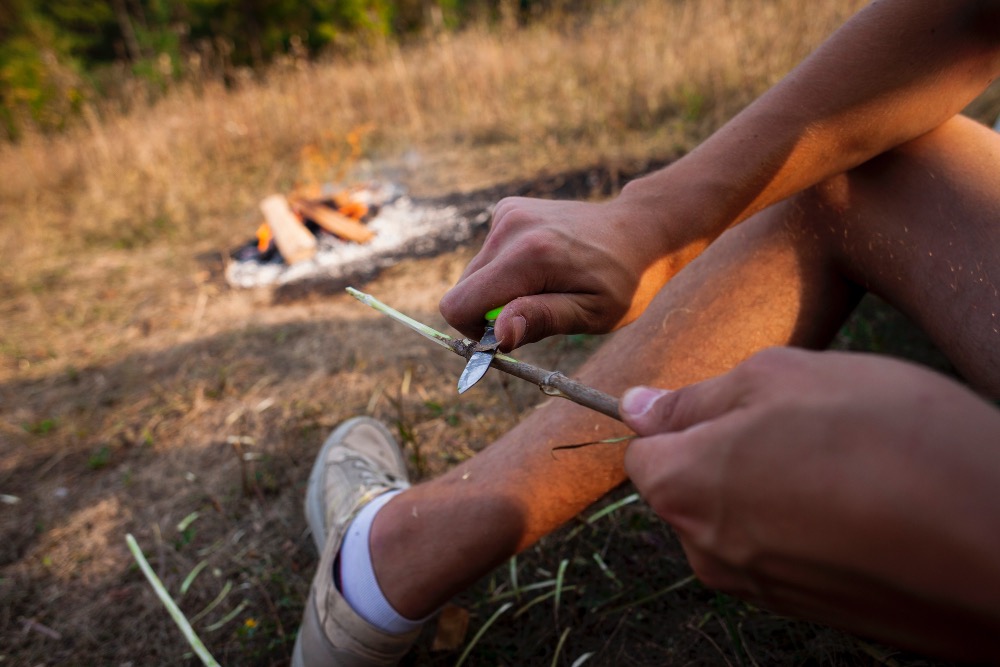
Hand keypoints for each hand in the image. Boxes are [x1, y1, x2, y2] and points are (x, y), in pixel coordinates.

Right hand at [439, 192, 700, 348]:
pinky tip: (544, 265)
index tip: (510, 336)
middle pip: (464, 290)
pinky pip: (489, 255)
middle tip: (538, 312)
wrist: (640, 230)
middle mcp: (511, 227)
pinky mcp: (508, 208)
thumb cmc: (623, 281)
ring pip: (476, 274)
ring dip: (502, 290)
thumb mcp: (592, 313)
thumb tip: (497, 334)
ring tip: (547, 286)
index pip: (459, 304)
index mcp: (529, 256)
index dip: (475, 330)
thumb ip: (542, 320)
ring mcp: (507, 213)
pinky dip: (508, 269)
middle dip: (491, 311)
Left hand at [620, 347, 999, 656]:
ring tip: (848, 460)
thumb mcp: (782, 379)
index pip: (642, 451)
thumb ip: (697, 398)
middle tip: (806, 422)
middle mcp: (706, 552)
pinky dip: (809, 524)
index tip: (735, 403)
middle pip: (690, 486)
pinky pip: (785, 552)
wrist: (999, 545)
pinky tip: (866, 501)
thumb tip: (638, 408)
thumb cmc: (889, 441)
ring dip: (775, 485)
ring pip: (740, 517)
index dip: (681, 418)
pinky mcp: (809, 611)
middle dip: (731, 449)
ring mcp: (759, 590)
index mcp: (683, 488)